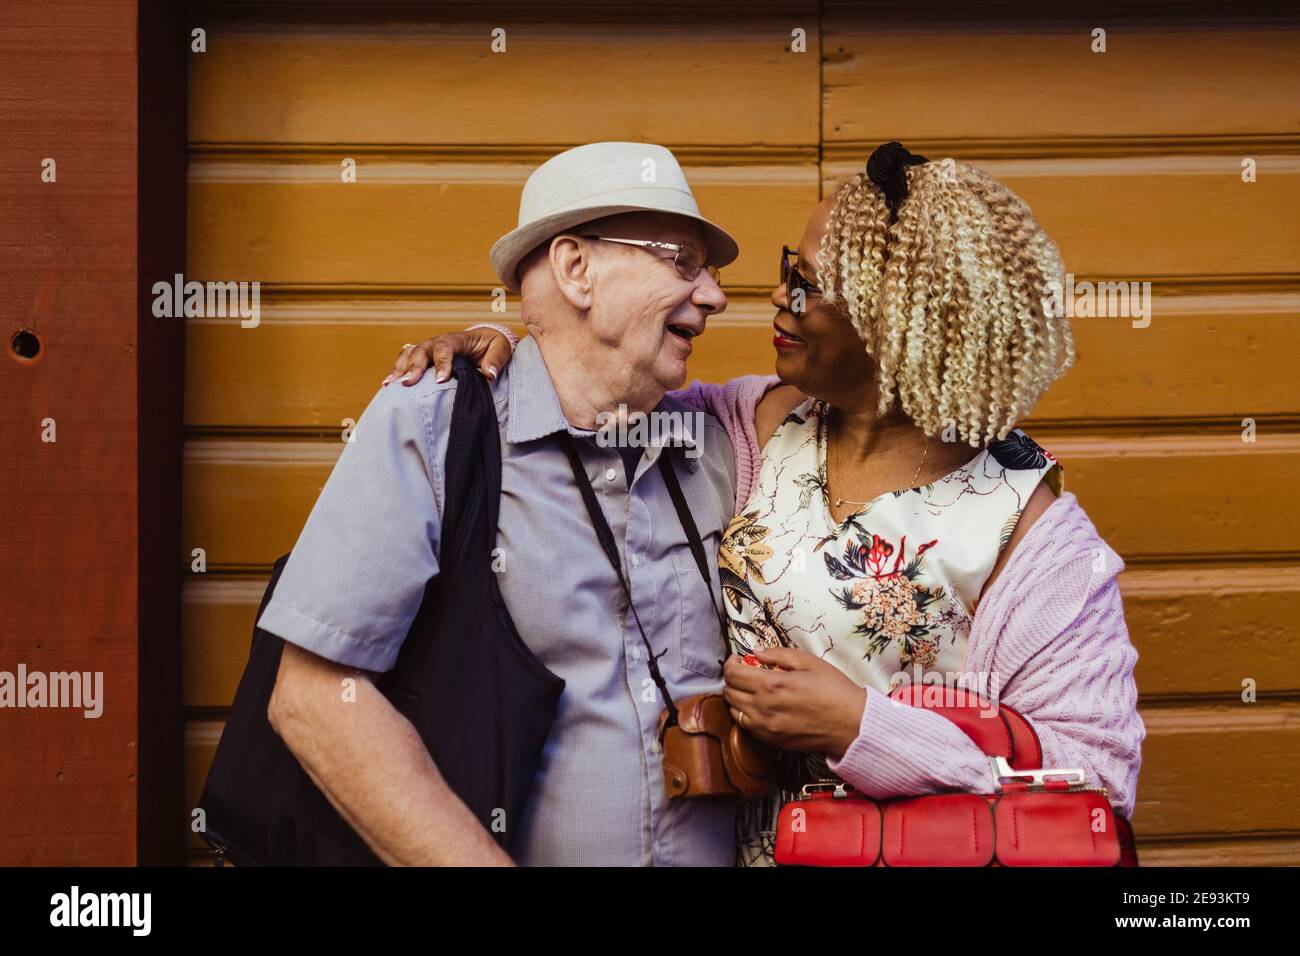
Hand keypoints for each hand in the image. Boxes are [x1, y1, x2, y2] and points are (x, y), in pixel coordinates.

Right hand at [381, 327, 514, 387]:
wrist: (485, 343)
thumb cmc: (493, 345)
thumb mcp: (501, 348)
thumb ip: (496, 359)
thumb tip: (489, 374)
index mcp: (457, 339)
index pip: (446, 347)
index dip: (442, 362)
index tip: (440, 381)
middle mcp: (438, 342)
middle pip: (422, 350)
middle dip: (414, 366)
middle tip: (408, 383)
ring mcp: (428, 351)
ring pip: (409, 355)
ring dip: (400, 369)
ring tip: (391, 385)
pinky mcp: (423, 360)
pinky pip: (405, 362)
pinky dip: (396, 372)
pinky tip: (387, 386)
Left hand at [722, 647, 866, 758]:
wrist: (851, 724)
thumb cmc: (834, 690)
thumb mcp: (809, 662)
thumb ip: (778, 654)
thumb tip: (757, 652)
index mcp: (771, 685)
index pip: (733, 674)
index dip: (731, 663)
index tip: (737, 659)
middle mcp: (763, 708)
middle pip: (729, 692)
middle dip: (732, 678)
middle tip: (744, 672)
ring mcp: (765, 727)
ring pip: (733, 710)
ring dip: (737, 696)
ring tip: (751, 689)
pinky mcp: (771, 740)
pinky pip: (745, 726)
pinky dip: (745, 713)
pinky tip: (759, 706)